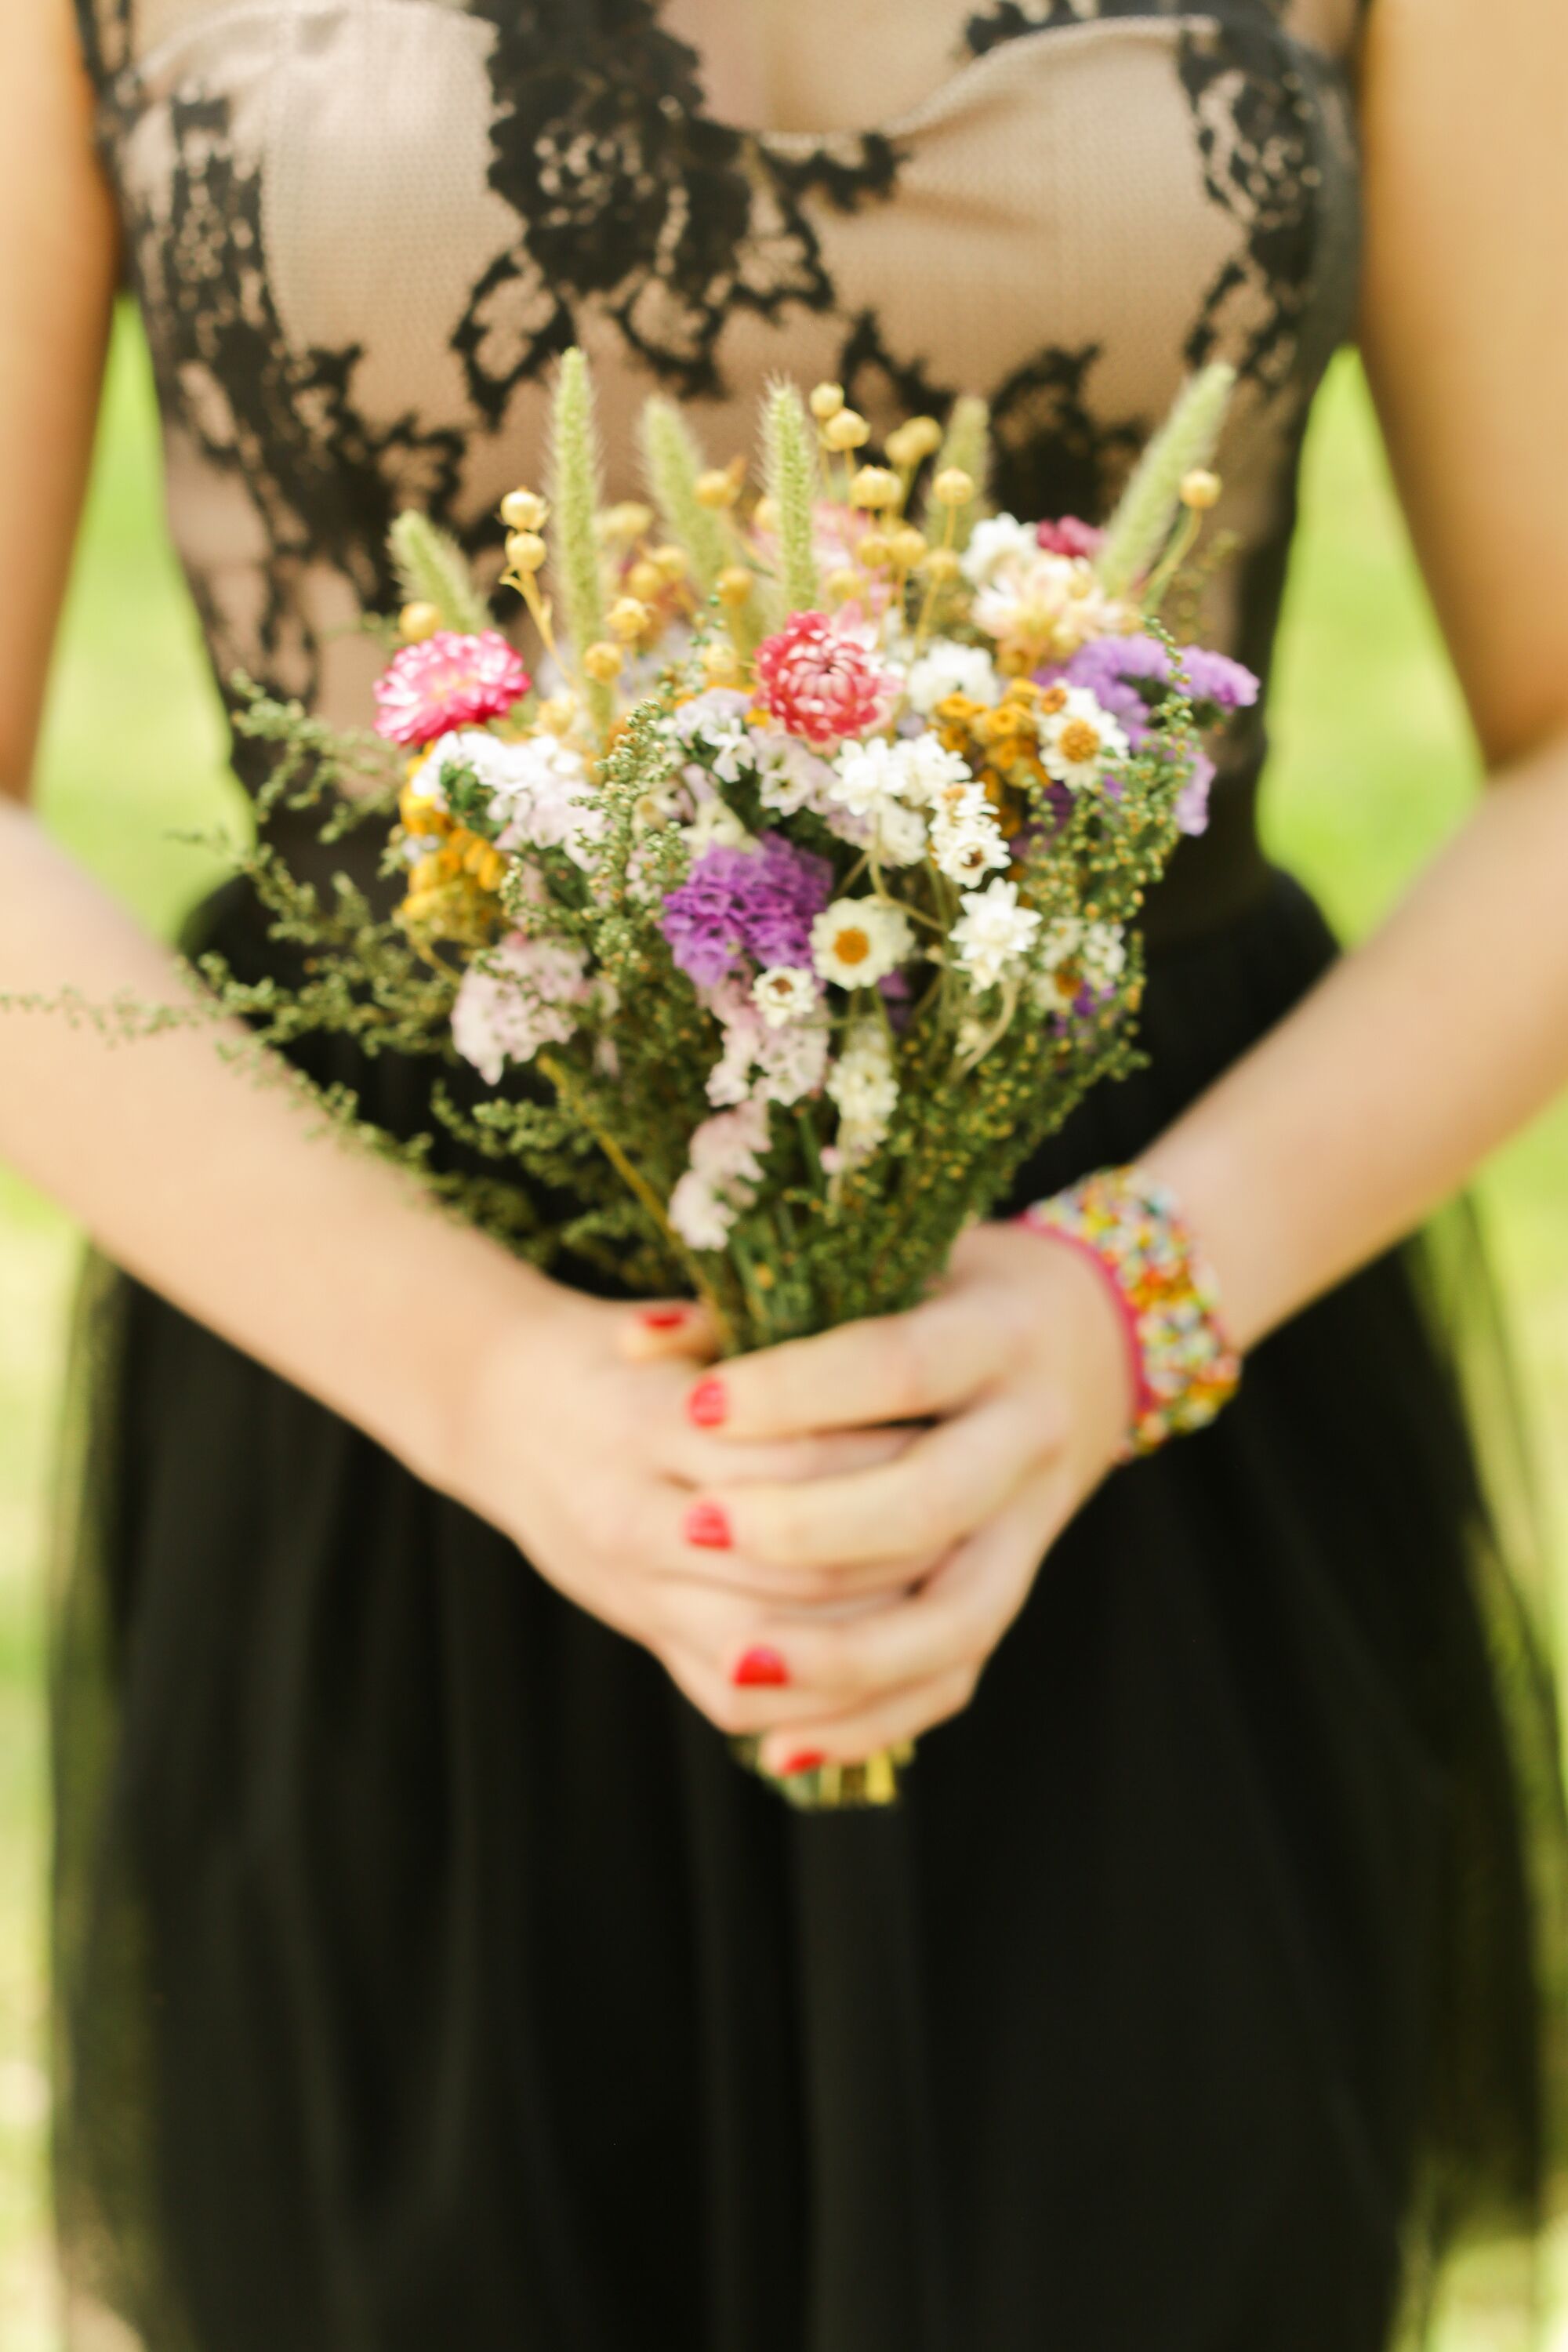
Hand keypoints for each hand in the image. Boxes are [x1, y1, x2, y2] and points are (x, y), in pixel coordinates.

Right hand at [444, 1280, 919, 1736]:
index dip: (881, 1453)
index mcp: (642, 1423)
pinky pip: (738, 1701)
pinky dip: (817, 1697)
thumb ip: (748, 1334)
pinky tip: (887, 1662)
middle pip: (799, 1564)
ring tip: (948, 1580)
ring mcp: (635, 1593)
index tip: (946, 1424)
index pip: (793, 1460)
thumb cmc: (606, 1352)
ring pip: (780, 1644)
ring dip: (873, 1625)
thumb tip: (866, 1329)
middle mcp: (632, 1519)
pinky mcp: (644, 1635)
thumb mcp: (669, 1323)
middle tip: (977, 1511)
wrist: (495, 1408)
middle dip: (898, 1548)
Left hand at [629, 1221, 1134, 1773]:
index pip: (897, 1367)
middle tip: (694, 1528)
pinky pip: (956, 1674)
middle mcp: (1031, 1433)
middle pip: (931, 1502)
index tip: (697, 1405)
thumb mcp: (885, 1264)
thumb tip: (637, 1342)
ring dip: (844, 1654)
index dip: (797, 1390)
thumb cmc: (944, 1286)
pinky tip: (781, 1745)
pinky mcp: (1019, 1585)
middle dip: (808, 1526)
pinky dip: (871, 1718)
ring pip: (956, 1616)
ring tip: (738, 1663)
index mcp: (998, 1332)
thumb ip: (773, 1302)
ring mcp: (1034, 1524)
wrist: (1088, 1335)